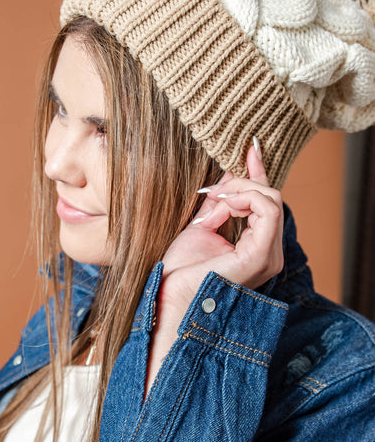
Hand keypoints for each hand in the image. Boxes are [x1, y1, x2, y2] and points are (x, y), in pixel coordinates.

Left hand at [145, 144, 283, 393]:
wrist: (169, 295)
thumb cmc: (181, 269)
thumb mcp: (202, 225)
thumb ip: (219, 202)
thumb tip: (228, 174)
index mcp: (257, 247)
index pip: (267, 203)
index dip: (259, 173)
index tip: (251, 146)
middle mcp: (269, 253)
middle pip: (271, 197)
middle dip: (241, 184)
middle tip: (210, 193)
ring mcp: (269, 256)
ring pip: (271, 198)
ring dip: (238, 192)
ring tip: (212, 204)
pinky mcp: (262, 255)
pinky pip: (267, 208)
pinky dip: (243, 199)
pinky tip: (222, 208)